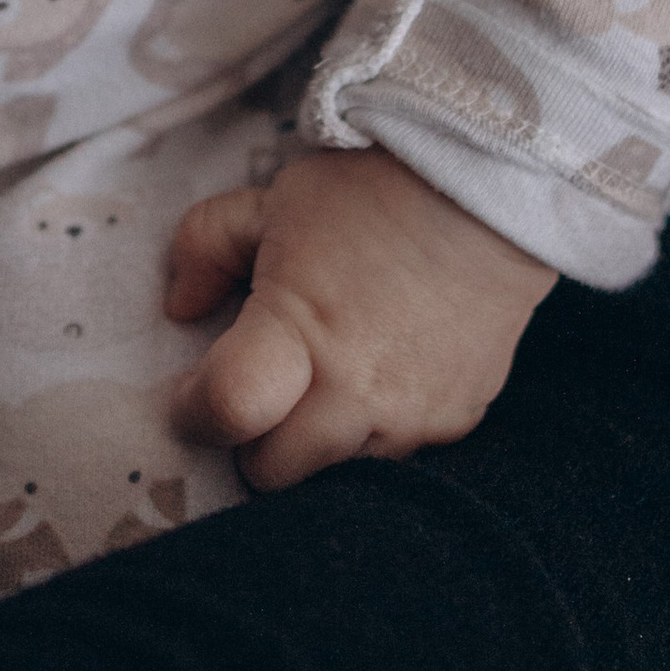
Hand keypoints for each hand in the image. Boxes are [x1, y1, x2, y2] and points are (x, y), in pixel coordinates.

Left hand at [165, 147, 556, 490]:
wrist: (488, 195)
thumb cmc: (372, 195)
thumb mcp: (274, 202)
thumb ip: (206, 246)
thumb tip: (180, 309)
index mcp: (300, 330)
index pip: (228, 412)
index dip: (193, 410)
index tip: (191, 389)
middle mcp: (354, 391)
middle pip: (271, 473)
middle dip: (251, 438)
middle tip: (259, 389)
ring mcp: (408, 417)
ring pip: (331, 475)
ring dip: (312, 442)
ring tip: (321, 380)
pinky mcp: (452, 425)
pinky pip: (391, 457)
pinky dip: (369, 431)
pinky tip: (376, 377)